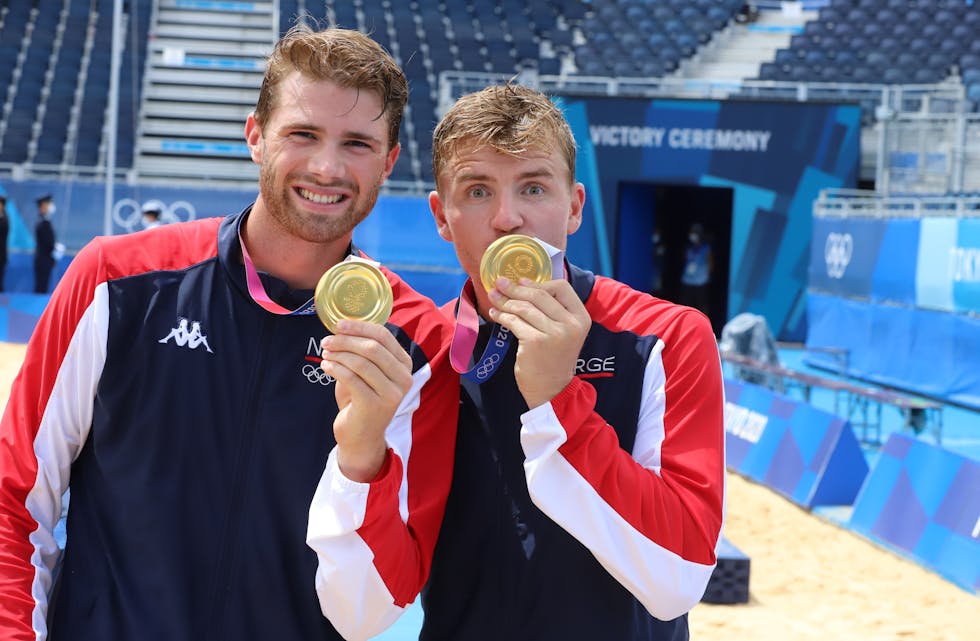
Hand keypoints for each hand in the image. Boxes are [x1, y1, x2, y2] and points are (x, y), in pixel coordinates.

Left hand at [320, 320, 413, 481]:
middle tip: (327, 340)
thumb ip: (364, 351)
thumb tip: (344, 326)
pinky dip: (335, 368)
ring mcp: (391, 394)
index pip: (384, 336)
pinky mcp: (374, 406)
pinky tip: (326, 366)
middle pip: (372, 348)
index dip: (359, 327)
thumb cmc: (362, 399)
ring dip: (338, 354)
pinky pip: (351, 379)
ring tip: (325, 353)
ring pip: (360, 362)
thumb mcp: (368, 372)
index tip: (338, 324)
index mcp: (405, 365)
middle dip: (345, 340)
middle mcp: (403, 379)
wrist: (361, 436)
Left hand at [487, 277, 590, 408]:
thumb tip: (524, 284)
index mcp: (581, 318)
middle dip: (516, 288)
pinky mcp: (535, 342)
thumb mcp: (564, 332)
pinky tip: (495, 314)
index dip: (539, 283)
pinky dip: (502, 316)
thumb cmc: (554, 358)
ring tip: (494, 297)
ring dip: (505, 301)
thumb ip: (553, 311)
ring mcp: (554, 334)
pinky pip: (514, 322)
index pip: (561, 287)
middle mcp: (571, 324)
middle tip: (499, 283)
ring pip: (524, 307)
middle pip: (539, 295)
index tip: (520, 281)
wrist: (551, 390)